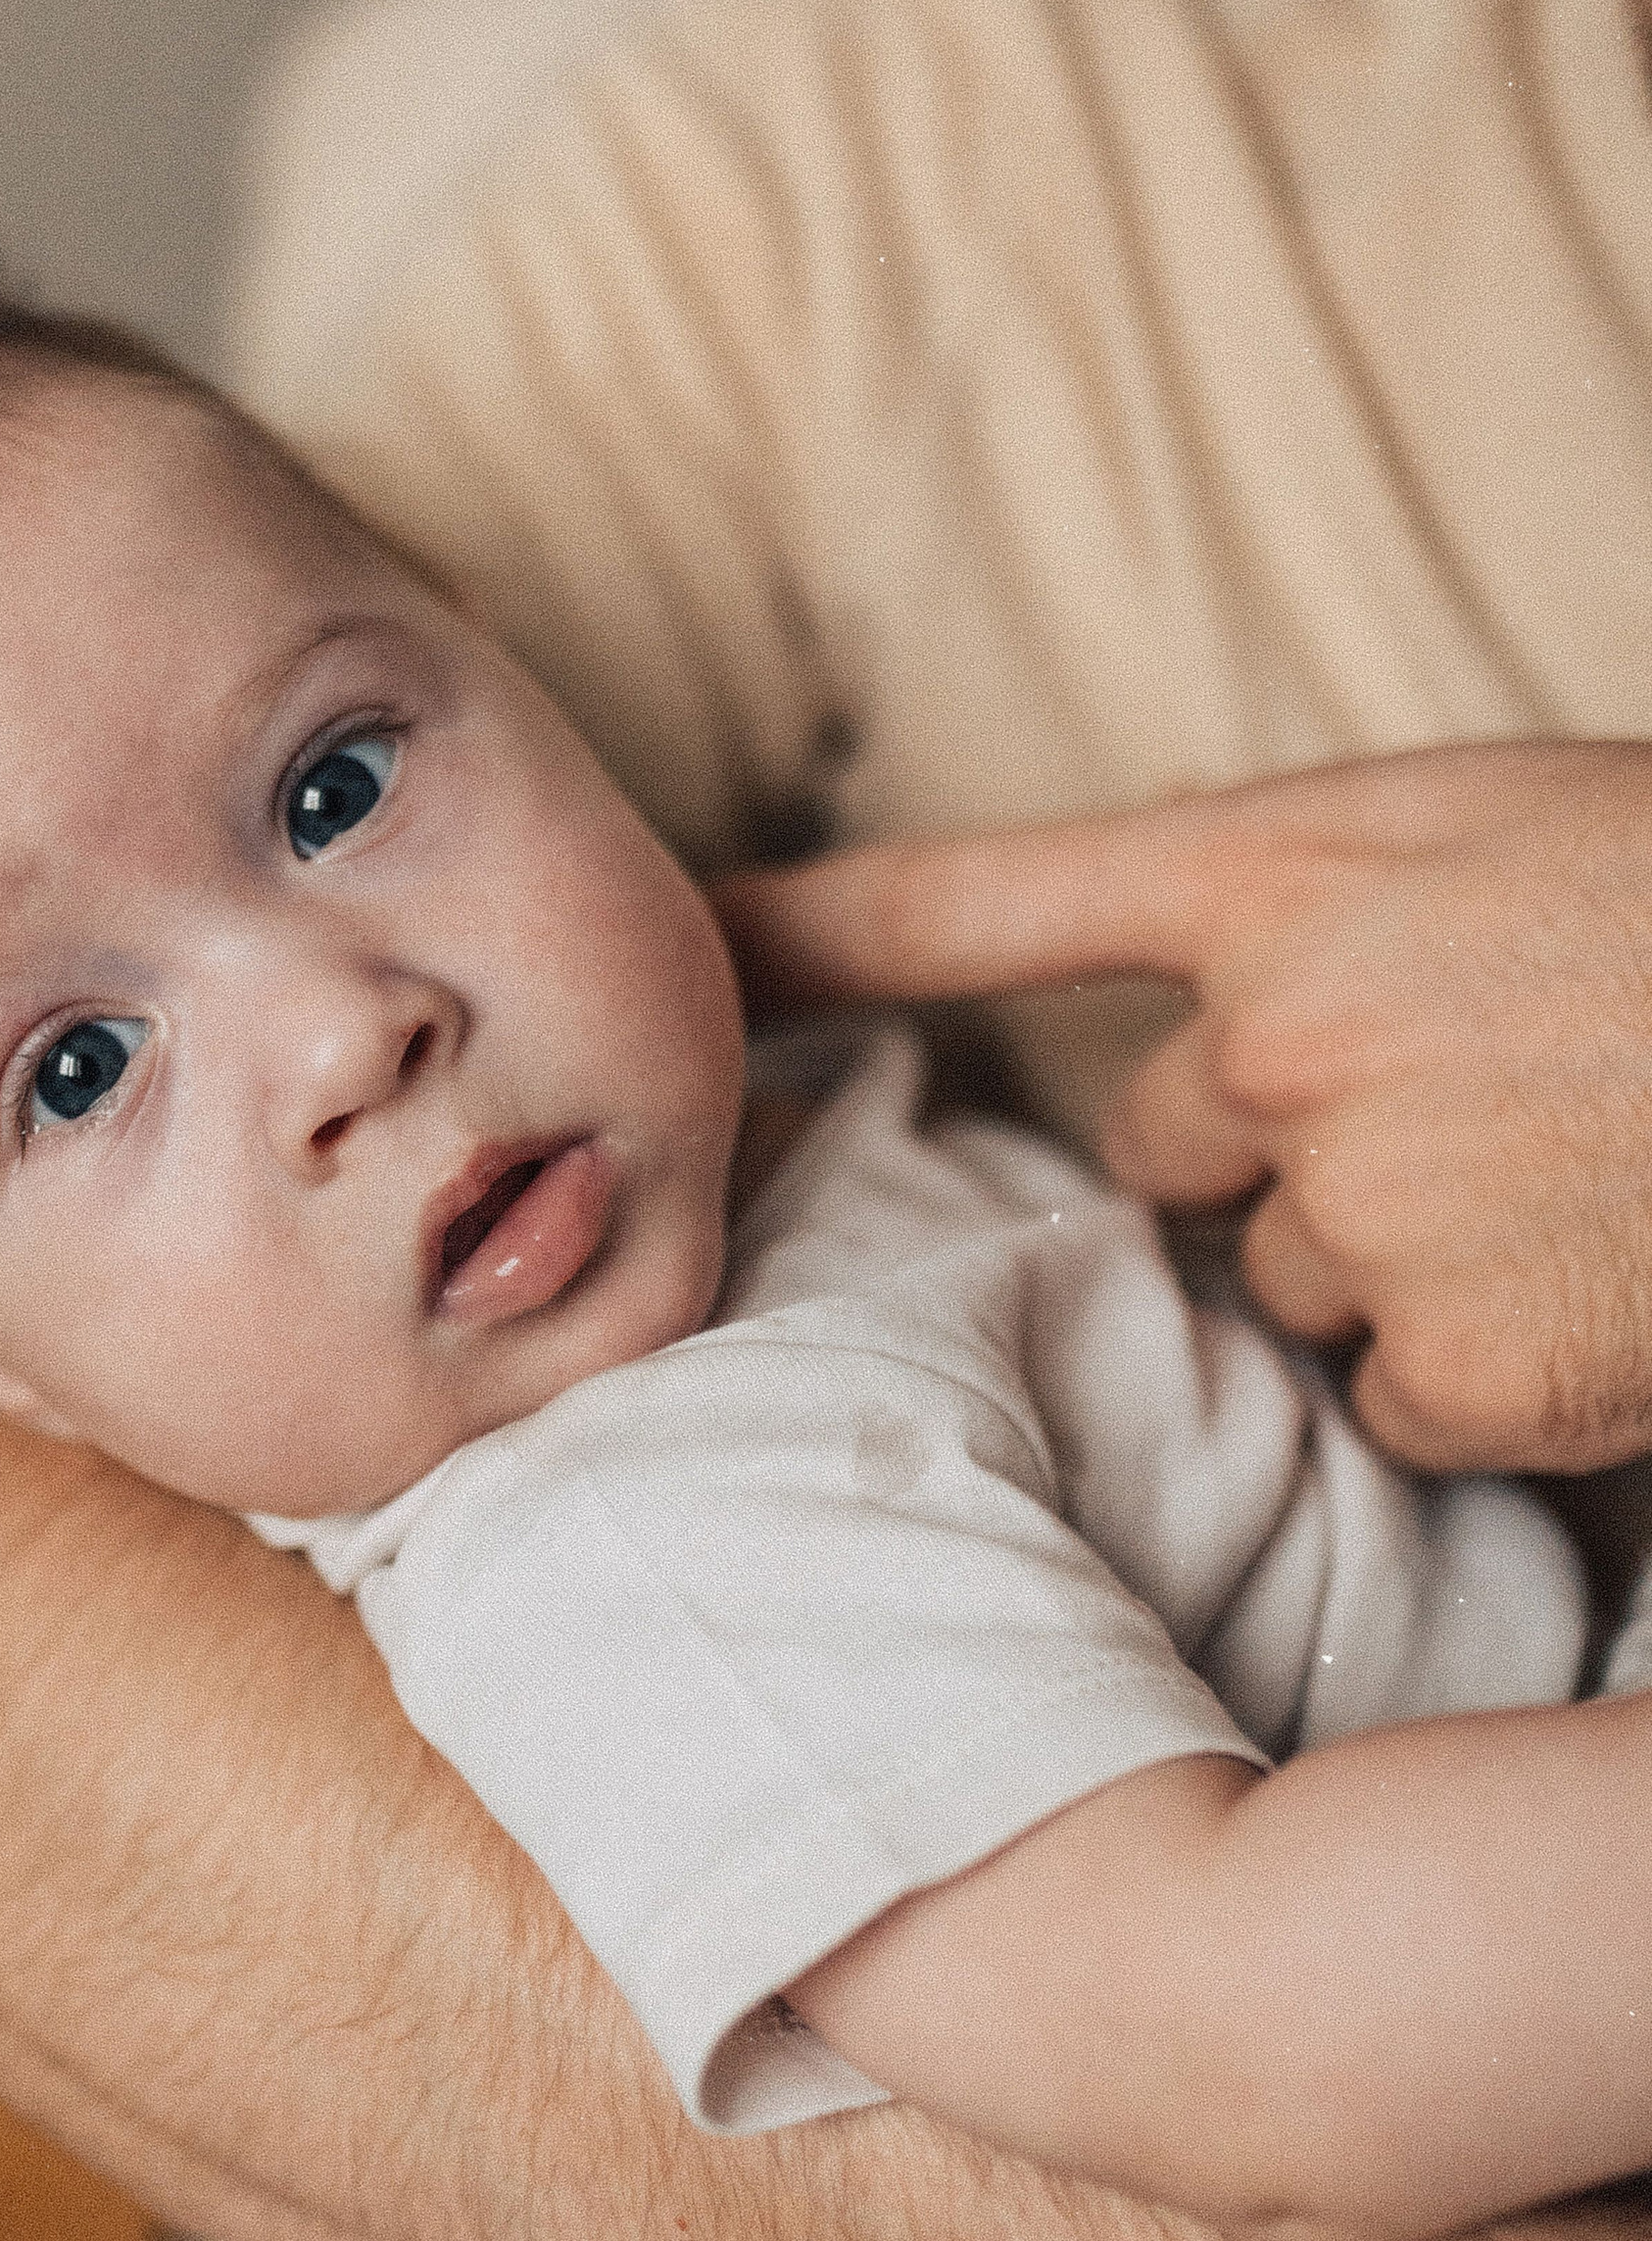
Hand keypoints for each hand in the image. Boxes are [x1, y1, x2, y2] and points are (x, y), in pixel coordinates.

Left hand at [717, 740, 1651, 1472]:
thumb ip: (1338, 905)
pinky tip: (1606, 1296)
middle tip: (1479, 1112)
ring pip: (1294, 1288)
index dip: (812, 935)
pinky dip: (1489, 1382)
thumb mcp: (1512, 837)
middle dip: (1279, 1155)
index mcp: (1299, 870)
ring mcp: (1366, 1200)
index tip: (681, 953)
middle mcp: (1287, 1033)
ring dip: (1404, 1267)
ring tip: (1578, 1188)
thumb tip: (1234, 1021)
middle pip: (1169, 1152)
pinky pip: (1398, 1403)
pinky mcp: (1455, 1359)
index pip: (988, 903)